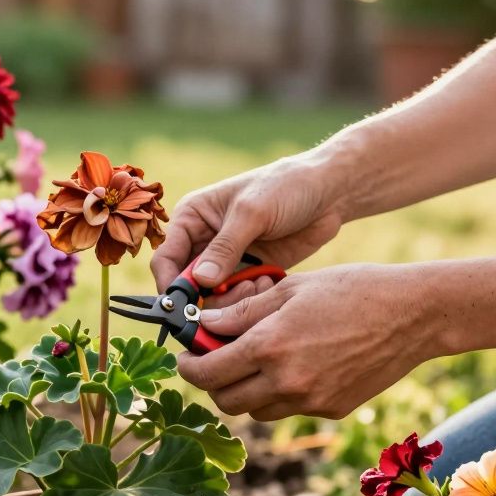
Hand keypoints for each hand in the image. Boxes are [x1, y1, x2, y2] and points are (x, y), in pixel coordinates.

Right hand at [150, 155, 344, 294]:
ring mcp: (225, 261)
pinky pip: (237, 299)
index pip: (166, 259)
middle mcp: (202, 242)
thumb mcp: (252, 213)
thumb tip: (200, 282)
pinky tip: (268, 281)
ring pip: (212, 299)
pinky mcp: (249, 273)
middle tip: (236, 295)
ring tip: (258, 283)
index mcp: (191, 219)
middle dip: (207, 298)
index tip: (187, 308)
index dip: (172, 286)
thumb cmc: (286, 187)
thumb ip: (224, 248)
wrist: (328, 192)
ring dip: (232, 300)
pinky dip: (250, 299)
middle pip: (186, 287)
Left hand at [177, 263, 441, 420]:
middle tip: (215, 360)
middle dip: (213, 383)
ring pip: (254, 411)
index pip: (206, 373)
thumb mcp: (290, 289)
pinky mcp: (330, 410)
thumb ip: (242, 312)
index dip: (188, 367)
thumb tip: (203, 324)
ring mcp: (310, 400)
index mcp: (270, 345)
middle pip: (225, 401)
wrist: (413, 315)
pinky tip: (293, 366)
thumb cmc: (352, 289)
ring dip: (244, 392)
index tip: (187, 357)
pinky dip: (278, 394)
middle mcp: (286, 380)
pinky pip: (288, 410)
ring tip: (253, 362)